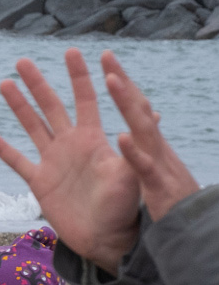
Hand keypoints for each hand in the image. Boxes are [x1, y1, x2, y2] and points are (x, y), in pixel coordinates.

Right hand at [0, 48, 139, 273]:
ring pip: (31, 126)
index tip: (72, 52)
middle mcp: (70, 145)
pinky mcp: (39, 182)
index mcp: (92, 139)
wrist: (104, 237)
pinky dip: (0, 147)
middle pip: (51, 106)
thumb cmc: (123, 207)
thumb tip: (148, 116)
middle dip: (38, 83)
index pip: (86, 99)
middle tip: (23, 60)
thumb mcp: (132, 174)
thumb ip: (135, 147)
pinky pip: (16, 160)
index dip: (79, 76)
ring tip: (5, 83)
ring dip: (18, 106)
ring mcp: (52, 162)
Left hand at [102, 50, 199, 222]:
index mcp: (145, 142)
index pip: (132, 105)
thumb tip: (150, 114)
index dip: (120, 81)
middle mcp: (150, 146)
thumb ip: (146, 140)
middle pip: (136, 107)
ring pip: (142, 127)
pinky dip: (134, 152)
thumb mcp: (150, 166)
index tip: (105, 56)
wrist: (179, 230)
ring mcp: (154, 163)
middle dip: (122, 81)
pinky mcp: (155, 186)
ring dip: (128, 103)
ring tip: (112, 79)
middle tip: (106, 54)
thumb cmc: (161, 199)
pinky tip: (122, 136)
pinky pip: (143, 167)